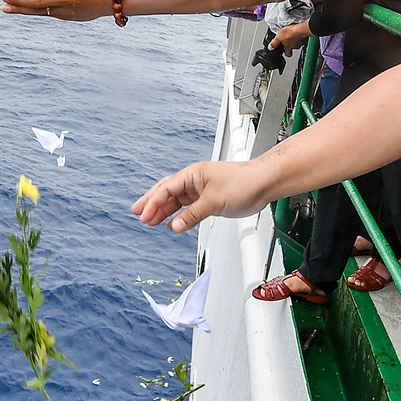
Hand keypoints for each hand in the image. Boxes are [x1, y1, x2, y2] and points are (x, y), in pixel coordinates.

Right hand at [132, 161, 272, 231]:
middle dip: (152, 203)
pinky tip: (172, 223)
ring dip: (164, 211)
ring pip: (177, 201)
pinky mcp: (209, 200)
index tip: (143, 215)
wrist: (263, 183)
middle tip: (137, 213)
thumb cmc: (244, 182)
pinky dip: (179, 216)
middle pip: (167, 192)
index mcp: (193, 174)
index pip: (166, 188)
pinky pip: (189, 208)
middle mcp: (195, 181)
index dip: (153, 202)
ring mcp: (202, 190)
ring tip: (150, 221)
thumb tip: (175, 225)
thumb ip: (193, 215)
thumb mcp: (214, 201)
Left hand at [270, 22, 311, 53]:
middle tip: (289, 42)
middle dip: (291, 46)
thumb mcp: (279, 37)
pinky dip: (301, 37)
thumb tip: (270, 48)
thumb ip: (274, 43)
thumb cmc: (290, 32)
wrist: (300, 29)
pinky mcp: (304, 38)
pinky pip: (303, 39)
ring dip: (296, 40)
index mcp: (288, 47)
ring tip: (293, 35)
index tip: (284, 50)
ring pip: (298, 44)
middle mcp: (295, 46)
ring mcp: (300, 43)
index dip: (286, 53)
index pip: (287, 54)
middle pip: (293, 49)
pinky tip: (298, 33)